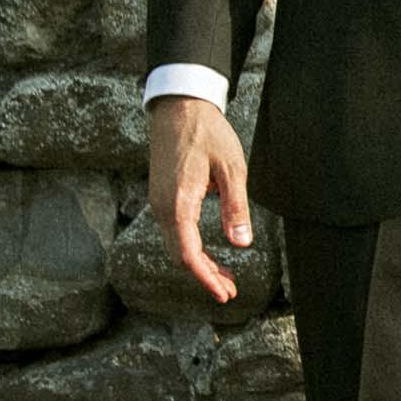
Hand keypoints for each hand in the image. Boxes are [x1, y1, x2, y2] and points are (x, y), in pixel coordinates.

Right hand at [151, 93, 253, 303]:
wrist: (178, 107)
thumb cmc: (208, 133)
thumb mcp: (232, 168)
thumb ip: (236, 207)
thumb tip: (241, 244)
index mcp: (178, 204)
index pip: (188, 254)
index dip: (206, 278)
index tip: (224, 293)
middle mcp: (162, 208)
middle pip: (180, 255)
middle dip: (205, 276)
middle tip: (230, 290)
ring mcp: (158, 202)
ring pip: (176, 245)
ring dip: (199, 264)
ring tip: (225, 277)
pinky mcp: (162, 196)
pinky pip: (174, 231)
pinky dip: (191, 248)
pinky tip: (209, 253)